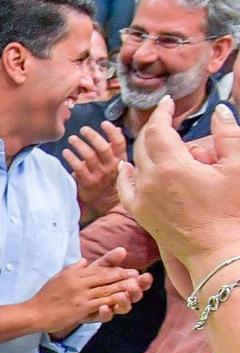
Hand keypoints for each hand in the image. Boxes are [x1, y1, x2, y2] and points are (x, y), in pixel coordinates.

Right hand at [27, 246, 144, 333]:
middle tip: (137, 275)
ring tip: (135, 286)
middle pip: (105, 277)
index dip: (114, 269)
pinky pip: (100, 302)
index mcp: (74, 274)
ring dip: (122, 287)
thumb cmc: (45, 297)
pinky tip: (123, 299)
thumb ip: (73, 268)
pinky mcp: (81, 307)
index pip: (98, 270)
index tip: (127, 270)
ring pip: (106, 289)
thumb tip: (84, 260)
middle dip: (122, 276)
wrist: (34, 313)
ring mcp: (80, 295)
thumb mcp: (58, 277)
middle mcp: (78, 282)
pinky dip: (113, 300)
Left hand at [63, 121, 125, 216]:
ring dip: (79, 145)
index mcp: (121, 160)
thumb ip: (117, 147)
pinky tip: (65, 152)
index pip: (119, 143)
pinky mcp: (88, 182)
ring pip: (89, 156)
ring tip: (72, 139)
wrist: (107, 203)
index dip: (112, 132)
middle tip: (83, 129)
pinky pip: (78, 167)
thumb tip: (117, 128)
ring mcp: (100, 175)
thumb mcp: (119, 163)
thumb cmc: (112, 179)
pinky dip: (71, 158)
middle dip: (92, 136)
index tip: (103, 123)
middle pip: (103, 148)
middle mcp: (112, 167)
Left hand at [117, 101, 239, 281]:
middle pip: (143, 143)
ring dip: (143, 147)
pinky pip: (124, 189)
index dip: (162, 112)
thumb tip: (219, 110)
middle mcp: (150, 180)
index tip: (167, 102)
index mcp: (172, 166)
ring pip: (134, 163)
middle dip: (153, 127)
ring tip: (156, 138)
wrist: (217, 250)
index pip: (158, 129)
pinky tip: (128, 166)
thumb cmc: (232, 209)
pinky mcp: (140, 213)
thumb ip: (229, 135)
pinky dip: (125, 174)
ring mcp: (141, 198)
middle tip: (165, 117)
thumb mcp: (238, 167)